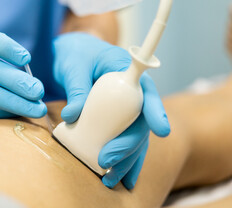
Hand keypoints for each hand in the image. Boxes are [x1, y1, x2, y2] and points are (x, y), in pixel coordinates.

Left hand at [53, 32, 169, 188]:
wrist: (73, 54)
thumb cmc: (76, 55)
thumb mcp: (74, 67)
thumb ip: (77, 88)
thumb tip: (71, 116)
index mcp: (127, 72)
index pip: (147, 92)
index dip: (156, 111)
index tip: (162, 130)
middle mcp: (132, 92)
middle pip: (140, 122)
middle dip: (128, 145)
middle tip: (106, 160)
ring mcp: (126, 108)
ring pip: (134, 137)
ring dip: (126, 160)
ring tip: (111, 179)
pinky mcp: (116, 120)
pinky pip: (123, 141)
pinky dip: (122, 160)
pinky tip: (119, 178)